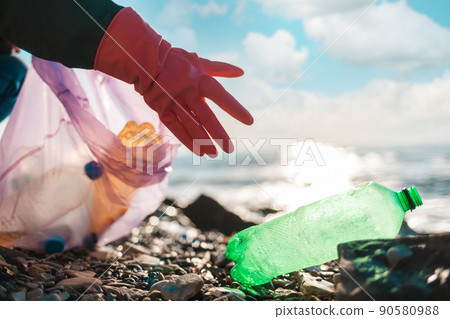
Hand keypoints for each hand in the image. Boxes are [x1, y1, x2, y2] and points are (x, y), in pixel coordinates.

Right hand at [95, 8, 252, 155]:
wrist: (144, 61)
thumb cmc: (176, 61)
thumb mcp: (199, 61)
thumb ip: (220, 69)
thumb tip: (241, 72)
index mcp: (200, 80)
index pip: (222, 97)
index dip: (235, 109)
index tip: (250, 121)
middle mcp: (188, 93)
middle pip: (207, 118)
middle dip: (219, 135)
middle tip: (230, 150)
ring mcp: (174, 102)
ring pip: (192, 126)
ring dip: (204, 142)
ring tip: (214, 154)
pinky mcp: (162, 110)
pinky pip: (176, 128)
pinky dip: (187, 141)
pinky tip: (198, 151)